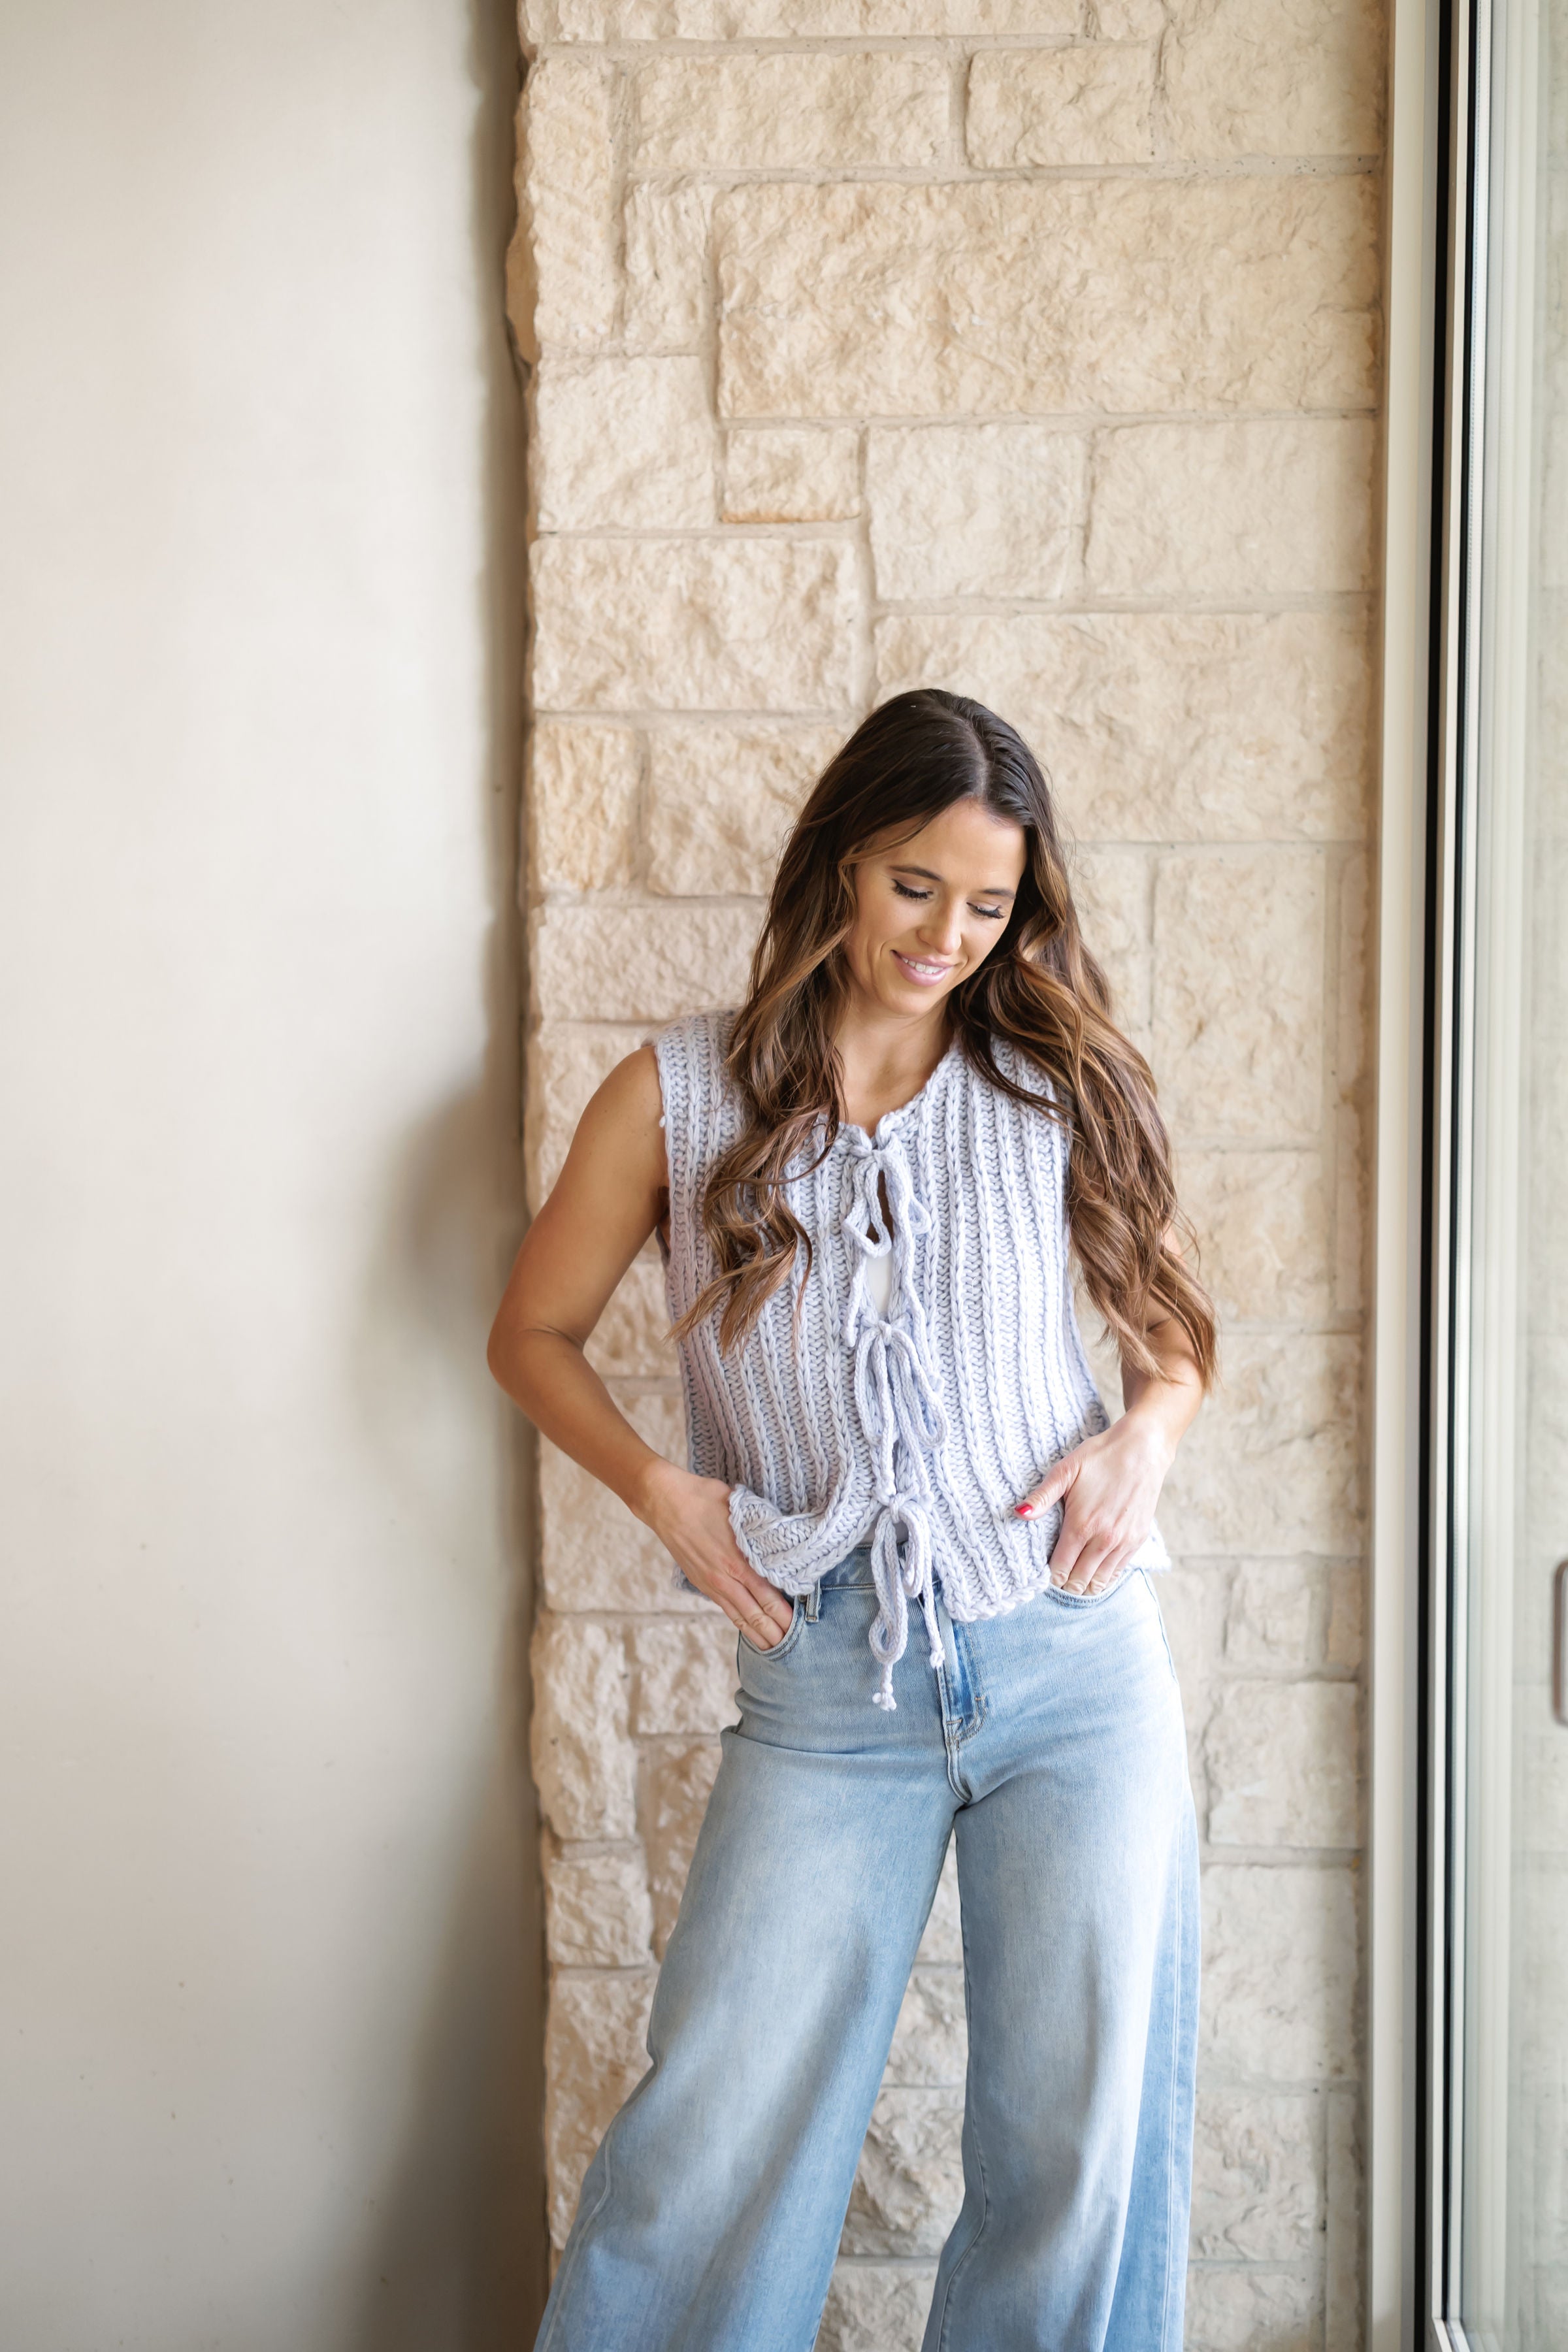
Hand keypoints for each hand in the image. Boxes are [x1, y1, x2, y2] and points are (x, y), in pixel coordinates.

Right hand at [635, 1460, 795, 1649]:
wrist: (664, 1502)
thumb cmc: (704, 1498)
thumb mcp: (740, 1509)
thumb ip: (760, 1529)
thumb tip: (782, 1539)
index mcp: (737, 1560)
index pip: (767, 1596)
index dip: (784, 1615)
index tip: (800, 1626)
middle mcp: (724, 1578)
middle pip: (755, 1615)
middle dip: (775, 1633)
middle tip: (794, 1648)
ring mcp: (711, 1583)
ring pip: (739, 1617)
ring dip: (757, 1634)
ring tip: (774, 1648)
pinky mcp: (701, 1583)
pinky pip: (725, 1609)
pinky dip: (739, 1623)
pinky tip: (749, 1630)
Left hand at [1015, 1411, 1175, 1595]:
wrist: (1143, 1449)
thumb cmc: (1100, 1457)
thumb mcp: (1065, 1470)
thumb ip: (1042, 1497)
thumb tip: (1018, 1514)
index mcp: (1081, 1525)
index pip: (1060, 1569)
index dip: (1049, 1574)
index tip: (1045, 1569)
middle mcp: (1104, 1539)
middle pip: (1079, 1582)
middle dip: (1065, 1583)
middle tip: (1058, 1575)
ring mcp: (1124, 1542)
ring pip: (1099, 1582)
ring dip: (1084, 1584)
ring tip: (1074, 1577)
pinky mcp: (1138, 1540)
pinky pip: (1118, 1572)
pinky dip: (1104, 1577)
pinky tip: (1094, 1571)